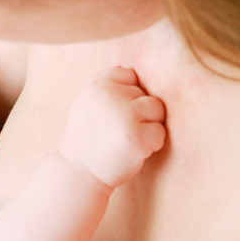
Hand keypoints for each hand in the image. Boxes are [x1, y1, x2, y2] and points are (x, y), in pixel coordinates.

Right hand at [60, 67, 165, 187]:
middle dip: (139, 113)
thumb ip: (103, 84)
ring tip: (129, 139)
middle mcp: (110, 96)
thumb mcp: (85, 103)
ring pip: (157, 109)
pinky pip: (160, 132)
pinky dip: (152, 144)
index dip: (129, 95)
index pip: (130, 75)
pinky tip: (134, 151)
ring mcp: (124, 115)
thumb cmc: (87, 138)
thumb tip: (130, 69)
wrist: (79, 171)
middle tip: (119, 131)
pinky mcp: (136, 137)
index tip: (116, 114)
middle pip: (145, 93)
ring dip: (149, 126)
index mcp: (97, 86)